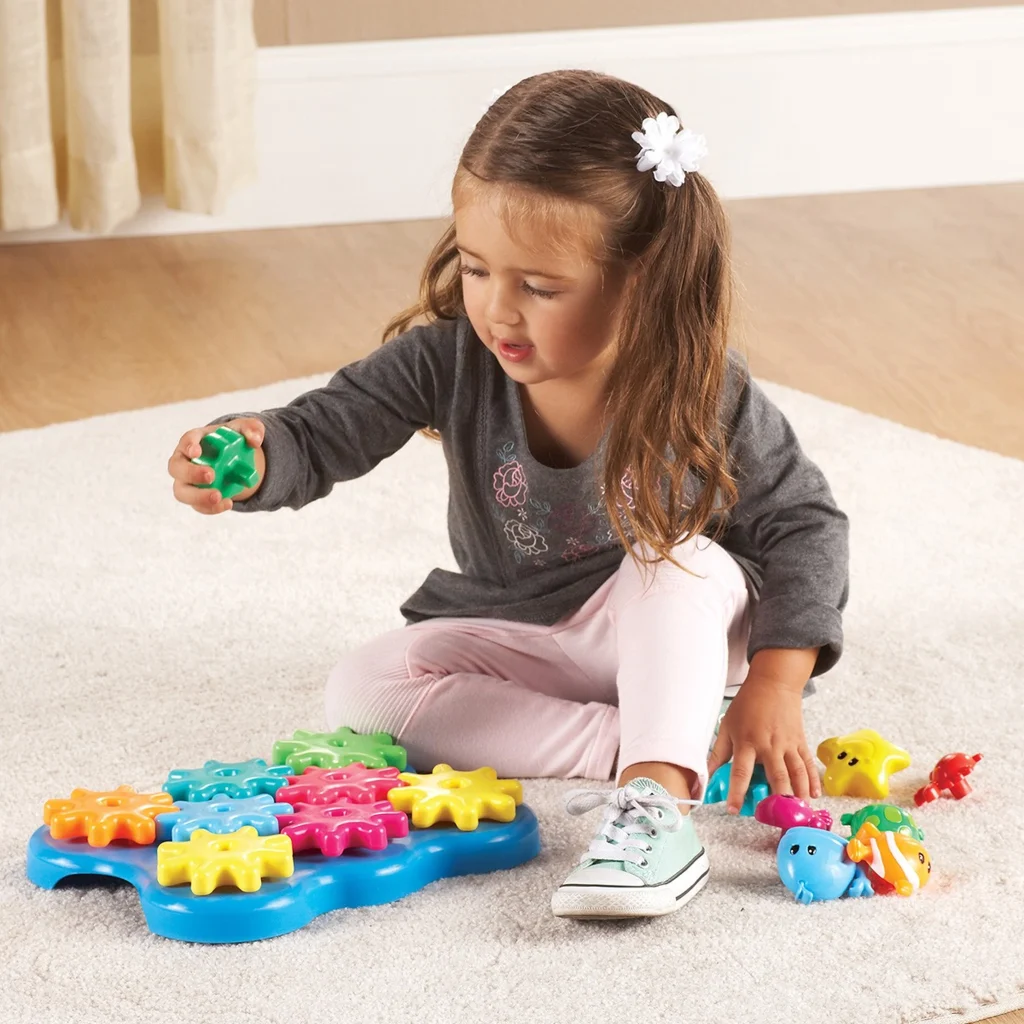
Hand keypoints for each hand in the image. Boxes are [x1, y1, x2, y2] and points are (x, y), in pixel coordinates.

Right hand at [167, 418, 264, 513]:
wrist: (235, 459)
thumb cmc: (233, 440)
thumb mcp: (245, 430)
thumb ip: (252, 429)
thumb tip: (255, 441)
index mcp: (195, 440)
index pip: (186, 440)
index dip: (189, 446)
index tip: (196, 452)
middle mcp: (185, 461)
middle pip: (176, 468)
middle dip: (191, 473)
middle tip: (211, 475)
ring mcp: (187, 481)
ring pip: (181, 492)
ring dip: (197, 496)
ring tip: (217, 496)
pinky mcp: (196, 497)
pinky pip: (197, 506)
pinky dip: (211, 508)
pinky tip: (227, 503)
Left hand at [706, 675, 820, 813]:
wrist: (773, 683)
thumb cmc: (747, 705)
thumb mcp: (727, 725)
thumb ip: (718, 753)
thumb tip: (706, 774)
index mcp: (747, 742)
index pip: (741, 772)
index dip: (736, 793)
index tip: (733, 810)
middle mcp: (769, 745)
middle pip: (776, 776)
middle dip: (779, 798)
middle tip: (780, 818)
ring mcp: (787, 744)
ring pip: (796, 772)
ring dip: (799, 793)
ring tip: (801, 812)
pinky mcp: (800, 741)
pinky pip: (808, 763)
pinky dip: (813, 780)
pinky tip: (814, 795)